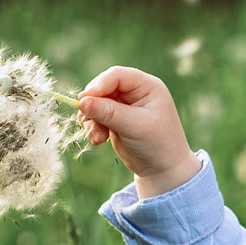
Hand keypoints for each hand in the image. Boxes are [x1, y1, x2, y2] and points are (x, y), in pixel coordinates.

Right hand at [76, 66, 198, 196]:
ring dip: (92, 119)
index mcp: (147, 86)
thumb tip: (82, 102)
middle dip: (93, 104)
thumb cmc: (158, 144)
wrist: (163, 169)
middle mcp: (134, 92)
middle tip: (85, 118)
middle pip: (103, 87)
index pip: (117, 75)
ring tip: (97, 137)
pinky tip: (98, 140)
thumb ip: (109, 112)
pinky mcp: (114, 119)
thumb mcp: (135, 126)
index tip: (84, 99)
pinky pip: (96, 117)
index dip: (99, 84)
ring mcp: (123, 105)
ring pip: (96, 103)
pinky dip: (93, 127)